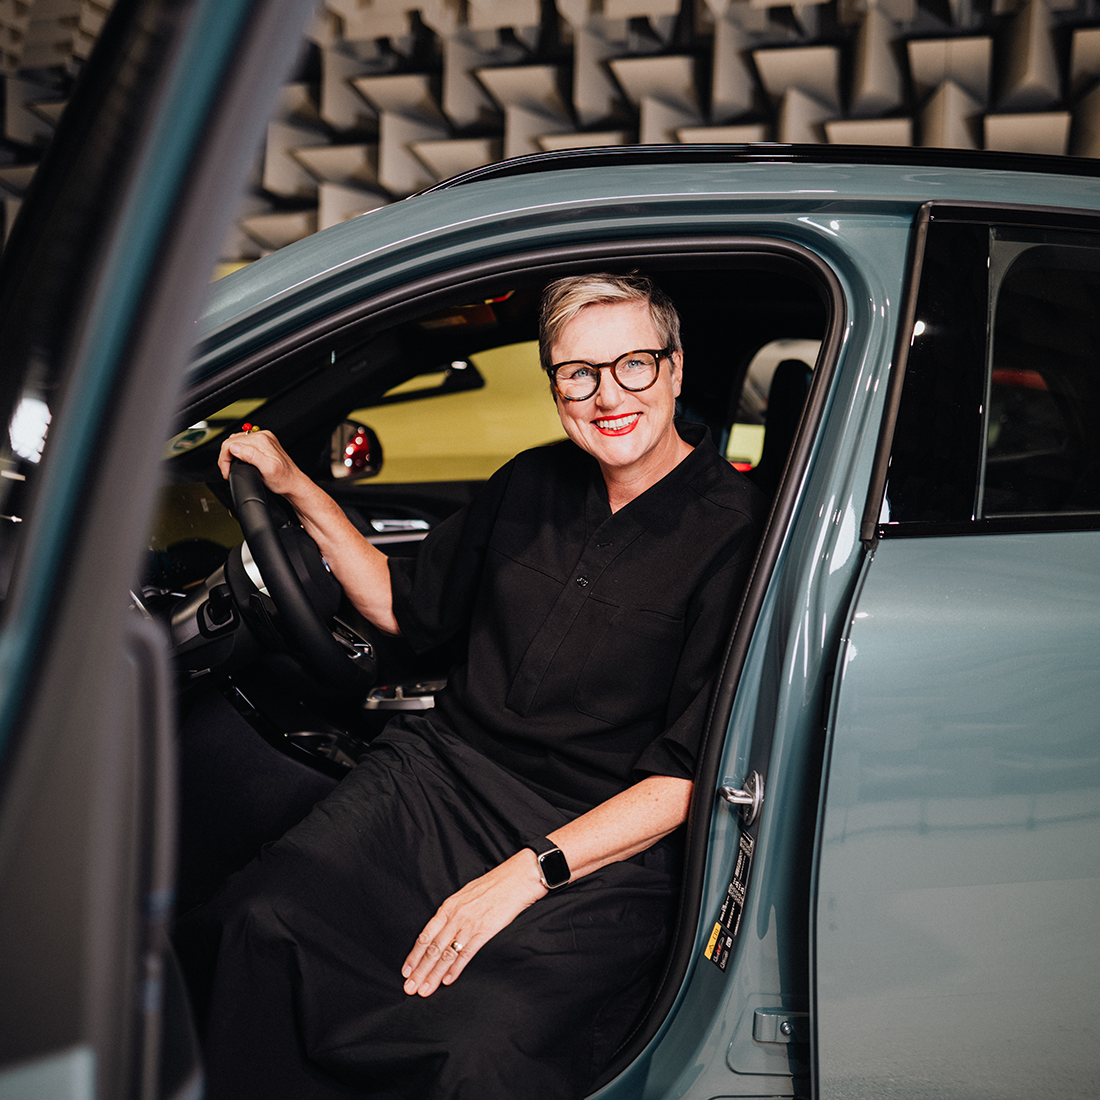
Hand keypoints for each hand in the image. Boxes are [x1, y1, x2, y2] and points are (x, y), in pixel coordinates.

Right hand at [217, 428, 308, 496]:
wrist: (293, 483)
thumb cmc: (283, 480)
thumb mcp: (266, 470)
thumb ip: (251, 456)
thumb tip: (236, 448)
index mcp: (261, 440)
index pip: (231, 443)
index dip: (224, 459)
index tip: (226, 471)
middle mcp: (262, 436)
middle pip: (232, 441)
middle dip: (226, 457)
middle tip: (227, 471)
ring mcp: (263, 439)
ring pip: (237, 442)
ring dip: (231, 455)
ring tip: (232, 467)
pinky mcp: (264, 444)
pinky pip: (244, 445)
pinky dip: (238, 453)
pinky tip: (240, 462)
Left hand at [402, 850, 546, 997]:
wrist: (516, 879)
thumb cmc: (492, 885)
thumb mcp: (465, 894)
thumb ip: (452, 912)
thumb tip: (442, 929)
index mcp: (448, 907)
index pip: (425, 936)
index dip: (414, 956)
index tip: (406, 971)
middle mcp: (455, 917)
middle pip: (432, 949)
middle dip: (419, 971)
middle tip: (410, 988)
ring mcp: (468, 925)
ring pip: (446, 955)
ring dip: (434, 975)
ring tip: (425, 990)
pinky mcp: (484, 932)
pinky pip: (465, 954)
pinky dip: (455, 969)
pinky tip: (447, 981)